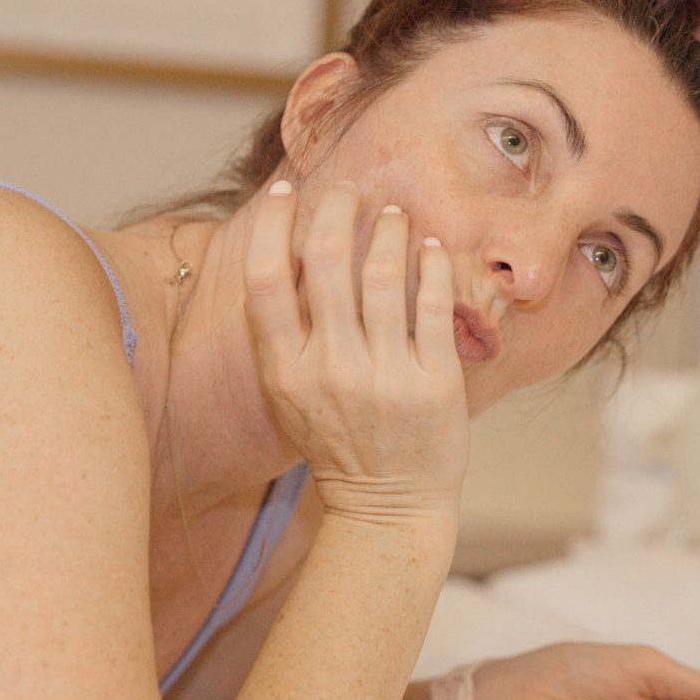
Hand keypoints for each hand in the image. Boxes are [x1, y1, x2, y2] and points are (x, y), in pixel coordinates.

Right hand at [243, 179, 469, 524]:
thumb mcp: (290, 395)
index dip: (273, 224)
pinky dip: (433, 262)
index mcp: (286, 371)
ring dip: (389, 229)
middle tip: (351, 192)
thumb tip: (292, 250)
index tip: (287, 192)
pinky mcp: (434, 382)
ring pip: (384, 272)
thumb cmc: (336, 443)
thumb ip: (284, 333)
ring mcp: (385, 376)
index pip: (266, 278)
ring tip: (393, 215)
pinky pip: (433, 302)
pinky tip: (432, 247)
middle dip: (340, 208)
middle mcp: (331, 370)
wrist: (387, 506)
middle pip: (327, 259)